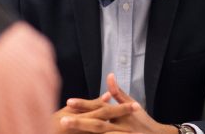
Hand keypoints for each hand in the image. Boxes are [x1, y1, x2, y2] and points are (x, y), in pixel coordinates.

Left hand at [62, 74, 177, 133]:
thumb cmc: (142, 121)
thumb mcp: (131, 104)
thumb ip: (117, 92)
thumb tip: (109, 75)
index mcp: (119, 114)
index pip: (98, 107)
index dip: (84, 105)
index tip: (68, 102)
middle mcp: (119, 127)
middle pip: (96, 125)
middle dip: (79, 123)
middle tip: (62, 121)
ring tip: (66, 131)